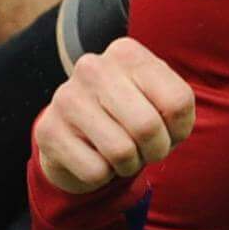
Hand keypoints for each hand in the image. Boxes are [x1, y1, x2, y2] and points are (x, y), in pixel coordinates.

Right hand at [32, 39, 195, 196]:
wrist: (77, 134)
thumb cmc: (133, 116)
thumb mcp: (161, 103)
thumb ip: (177, 109)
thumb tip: (166, 132)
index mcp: (127, 53)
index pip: (178, 102)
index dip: (180, 129)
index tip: (167, 129)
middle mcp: (93, 68)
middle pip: (148, 127)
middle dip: (156, 151)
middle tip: (145, 149)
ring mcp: (66, 97)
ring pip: (121, 152)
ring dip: (129, 165)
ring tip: (121, 153)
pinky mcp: (47, 131)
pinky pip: (95, 172)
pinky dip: (103, 176)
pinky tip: (94, 157)